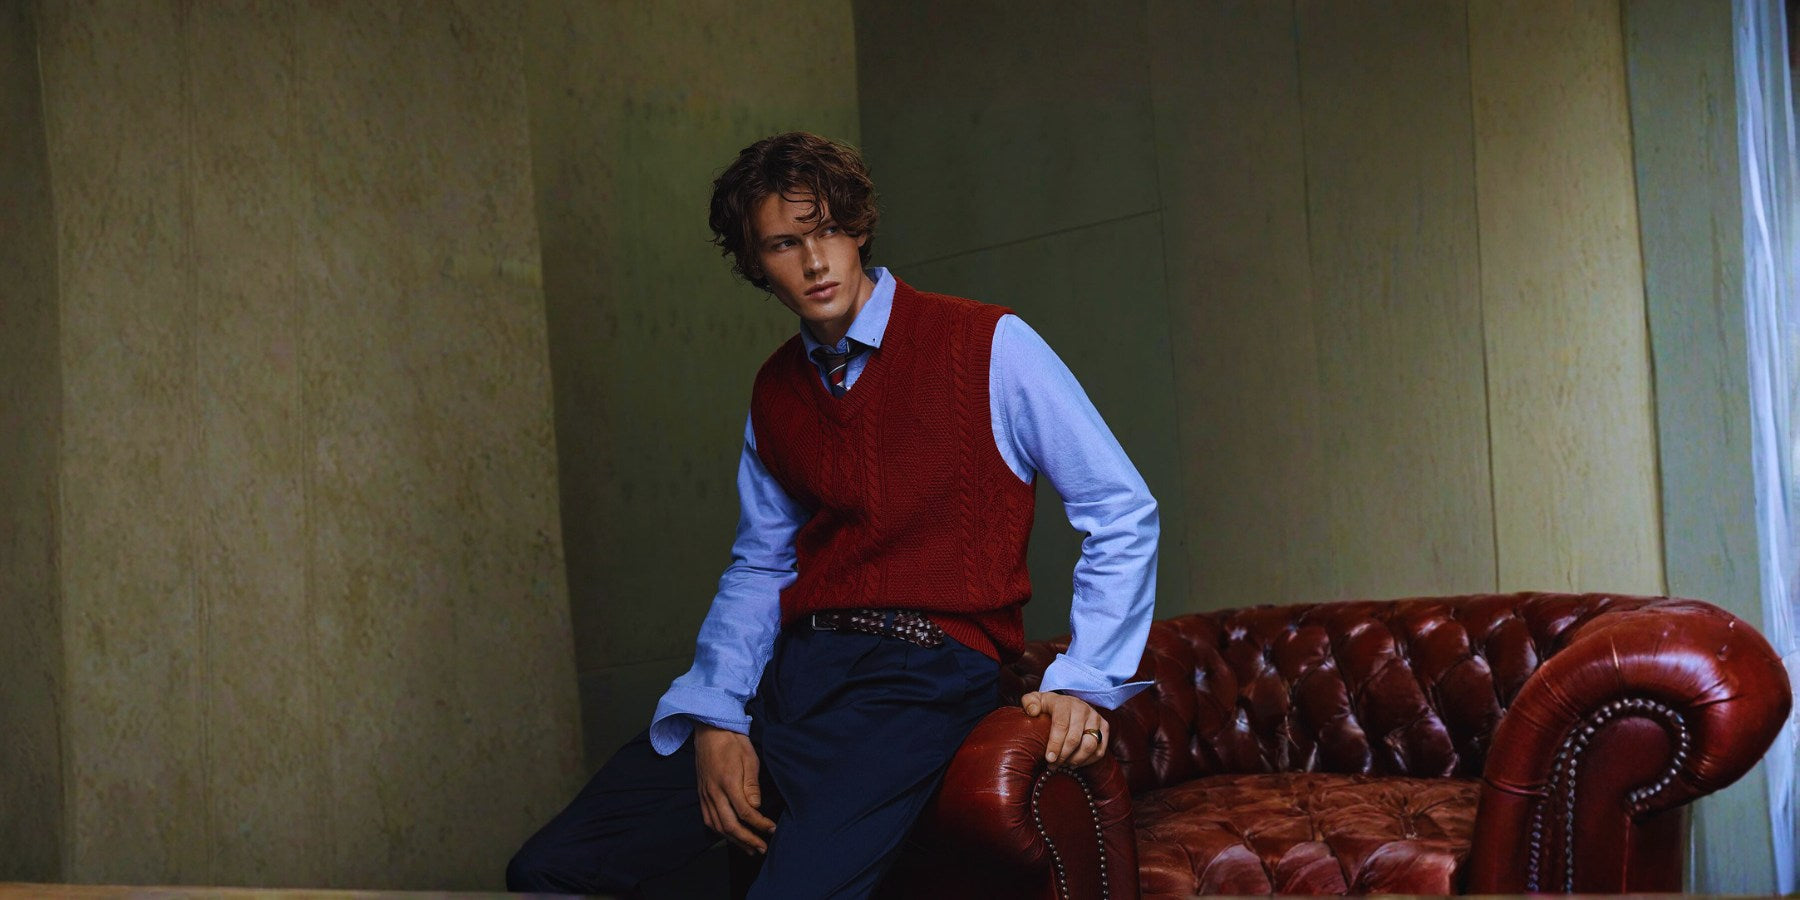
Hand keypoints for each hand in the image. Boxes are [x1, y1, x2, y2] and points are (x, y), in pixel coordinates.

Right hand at [694, 722, 776, 853]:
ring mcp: (706, 795)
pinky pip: (708, 819)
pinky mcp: (702, 795)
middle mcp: (714, 792)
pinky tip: (730, 837)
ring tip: (749, 848)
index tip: (771, 829)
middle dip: (747, 840)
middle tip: (762, 848)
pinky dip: (720, 832)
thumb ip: (752, 785)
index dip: (759, 824)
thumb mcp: (749, 759)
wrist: (710, 731)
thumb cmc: (733, 742)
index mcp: (728, 782)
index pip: (745, 812)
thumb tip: (756, 808)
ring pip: (718, 826)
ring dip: (734, 840)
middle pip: (730, 825)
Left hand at [1020, 691, 1109, 766]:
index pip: (1061, 725)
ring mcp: (1095, 717)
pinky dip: (1088, 761)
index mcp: (1065, 703)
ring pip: (1090, 745)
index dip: (1055, 744)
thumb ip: (1029, 702)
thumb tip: (1033, 712)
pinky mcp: (1104, 727)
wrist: (1069, 702)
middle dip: (1063, 756)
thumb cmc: (1049, 706)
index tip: (1049, 758)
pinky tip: (1075, 763)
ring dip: (1076, 760)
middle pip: (1075, 738)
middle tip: (1053, 765)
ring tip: (1064, 765)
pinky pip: (1100, 750)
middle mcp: (1083, 709)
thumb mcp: (1036, 700)